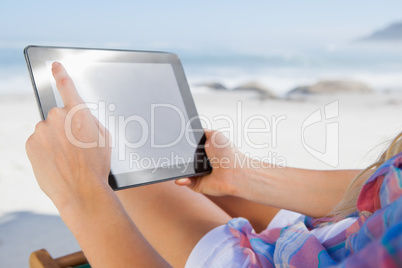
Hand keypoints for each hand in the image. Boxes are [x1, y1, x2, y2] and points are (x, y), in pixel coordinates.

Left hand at [26, 62, 111, 209]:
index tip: (54, 66)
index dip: (61, 74)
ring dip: (55, 139)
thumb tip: (80, 118)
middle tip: (75, 146)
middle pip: (58, 116)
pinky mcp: (30, 144)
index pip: (67, 87)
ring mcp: (41, 131)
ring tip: (67, 158)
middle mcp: (56, 118)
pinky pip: (38, 141)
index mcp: (78, 113)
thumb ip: (91, 121)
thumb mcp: (105, 138)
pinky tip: (57, 162)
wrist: (81, 190)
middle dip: (65, 127)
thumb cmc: (97, 165)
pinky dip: (46, 149)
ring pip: (47, 130)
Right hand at [175, 130, 246, 195]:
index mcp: (204, 150)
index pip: (187, 147)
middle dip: (176, 155)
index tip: (172, 142)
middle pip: (182, 158)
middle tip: (172, 153)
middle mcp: (200, 161)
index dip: (180, 145)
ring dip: (177, 168)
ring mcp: (197, 173)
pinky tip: (181, 177)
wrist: (233, 171)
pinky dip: (181, 179)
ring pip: (181, 170)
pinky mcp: (196, 184)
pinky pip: (184, 181)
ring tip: (175, 164)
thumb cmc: (228, 153)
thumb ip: (201, 132)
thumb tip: (190, 129)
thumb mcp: (214, 135)